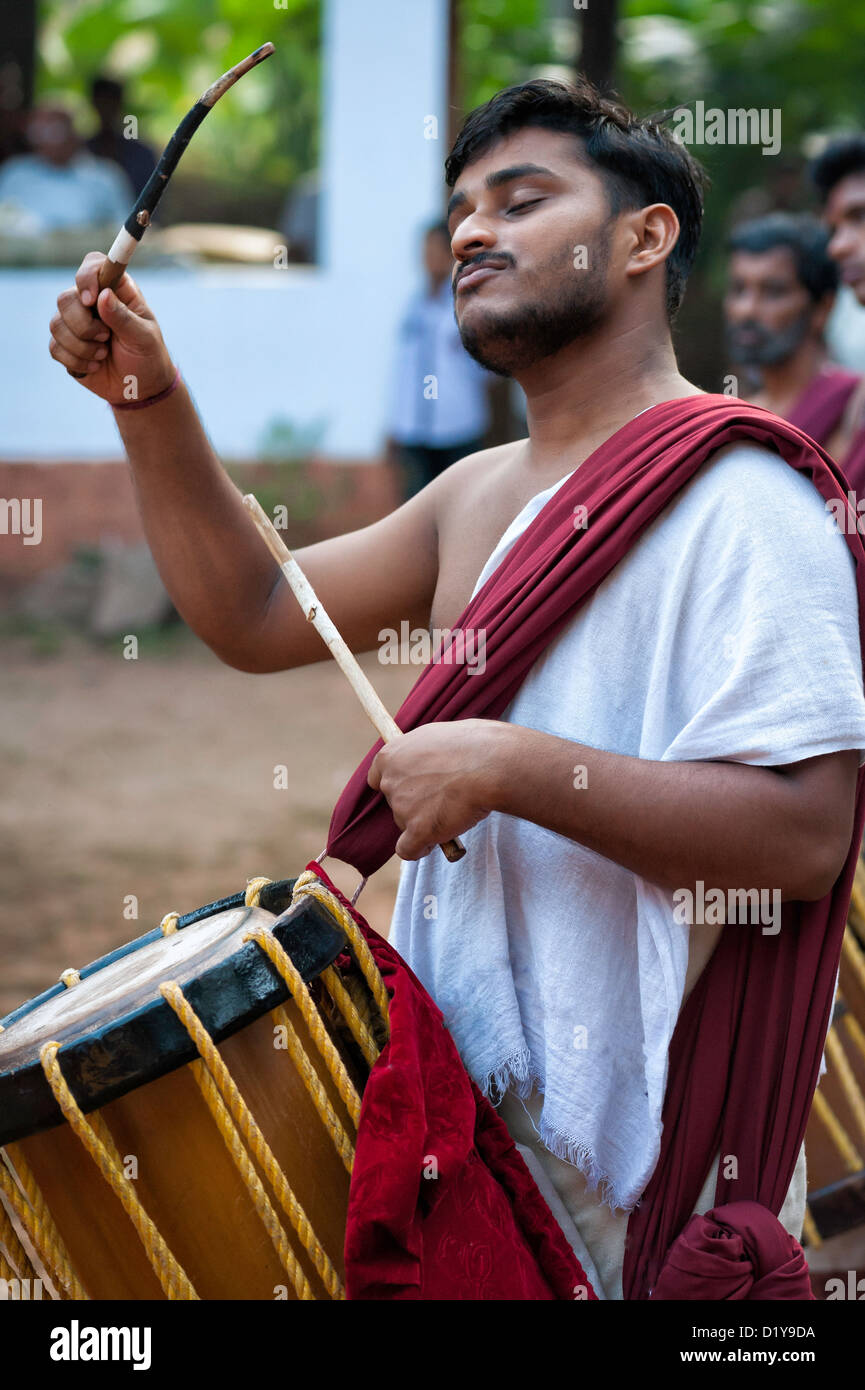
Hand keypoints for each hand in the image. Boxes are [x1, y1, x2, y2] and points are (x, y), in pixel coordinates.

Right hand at [49, 252, 175, 403]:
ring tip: (103, 355)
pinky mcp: (66, 346)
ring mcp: (76, 323)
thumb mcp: (143, 337)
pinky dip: (75, 361)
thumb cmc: (147, 356)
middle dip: (83, 325)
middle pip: (65, 298)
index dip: (86, 277)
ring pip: (56, 325)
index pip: (93, 265)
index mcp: (116, 291)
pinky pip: (55, 348)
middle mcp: (91, 303)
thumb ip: (123, 317)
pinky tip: (94, 367)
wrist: (141, 388)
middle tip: (106, 337)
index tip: (90, 299)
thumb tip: (103, 295)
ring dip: (82, 347)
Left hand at [367, 719, 509, 859]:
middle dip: (415, 804)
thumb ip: (422, 754)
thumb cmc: (473, 746)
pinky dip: (420, 848)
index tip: (412, 789)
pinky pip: (409, 849)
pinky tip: (435, 841)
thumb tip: (426, 764)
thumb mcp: (437, 736)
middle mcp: (390, 782)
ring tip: (454, 811)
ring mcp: (402, 808)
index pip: (379, 777)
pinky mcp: (417, 831)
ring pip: (406, 824)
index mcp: (390, 756)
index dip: (398, 785)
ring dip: (425, 822)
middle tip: (444, 799)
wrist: (491, 764)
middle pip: (395, 802)